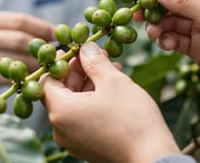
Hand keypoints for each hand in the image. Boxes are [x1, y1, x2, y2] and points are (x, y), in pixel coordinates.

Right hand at [0, 11, 54, 98]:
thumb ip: (23, 29)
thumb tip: (57, 33)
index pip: (21, 21)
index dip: (43, 27)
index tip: (60, 34)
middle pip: (21, 41)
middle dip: (42, 48)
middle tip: (58, 54)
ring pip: (18, 62)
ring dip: (38, 66)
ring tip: (50, 67)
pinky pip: (11, 80)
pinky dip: (26, 80)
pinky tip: (35, 80)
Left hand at [40, 42, 180, 162]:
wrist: (153, 158)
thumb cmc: (132, 119)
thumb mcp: (113, 81)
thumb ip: (94, 61)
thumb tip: (85, 48)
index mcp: (60, 111)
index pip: (47, 80)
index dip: (61, 62)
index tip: (76, 51)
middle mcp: (60, 128)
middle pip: (61, 91)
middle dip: (79, 71)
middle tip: (98, 56)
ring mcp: (72, 140)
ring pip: (73, 103)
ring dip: (89, 83)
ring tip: (111, 69)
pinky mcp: (85, 146)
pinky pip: (82, 116)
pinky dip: (92, 100)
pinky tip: (112, 87)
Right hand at [140, 0, 199, 109]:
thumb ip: (183, 2)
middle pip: (172, 3)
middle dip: (155, 8)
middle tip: (135, 13)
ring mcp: (199, 27)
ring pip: (170, 22)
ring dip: (159, 26)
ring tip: (153, 32)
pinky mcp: (194, 46)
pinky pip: (174, 39)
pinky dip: (167, 41)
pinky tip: (166, 45)